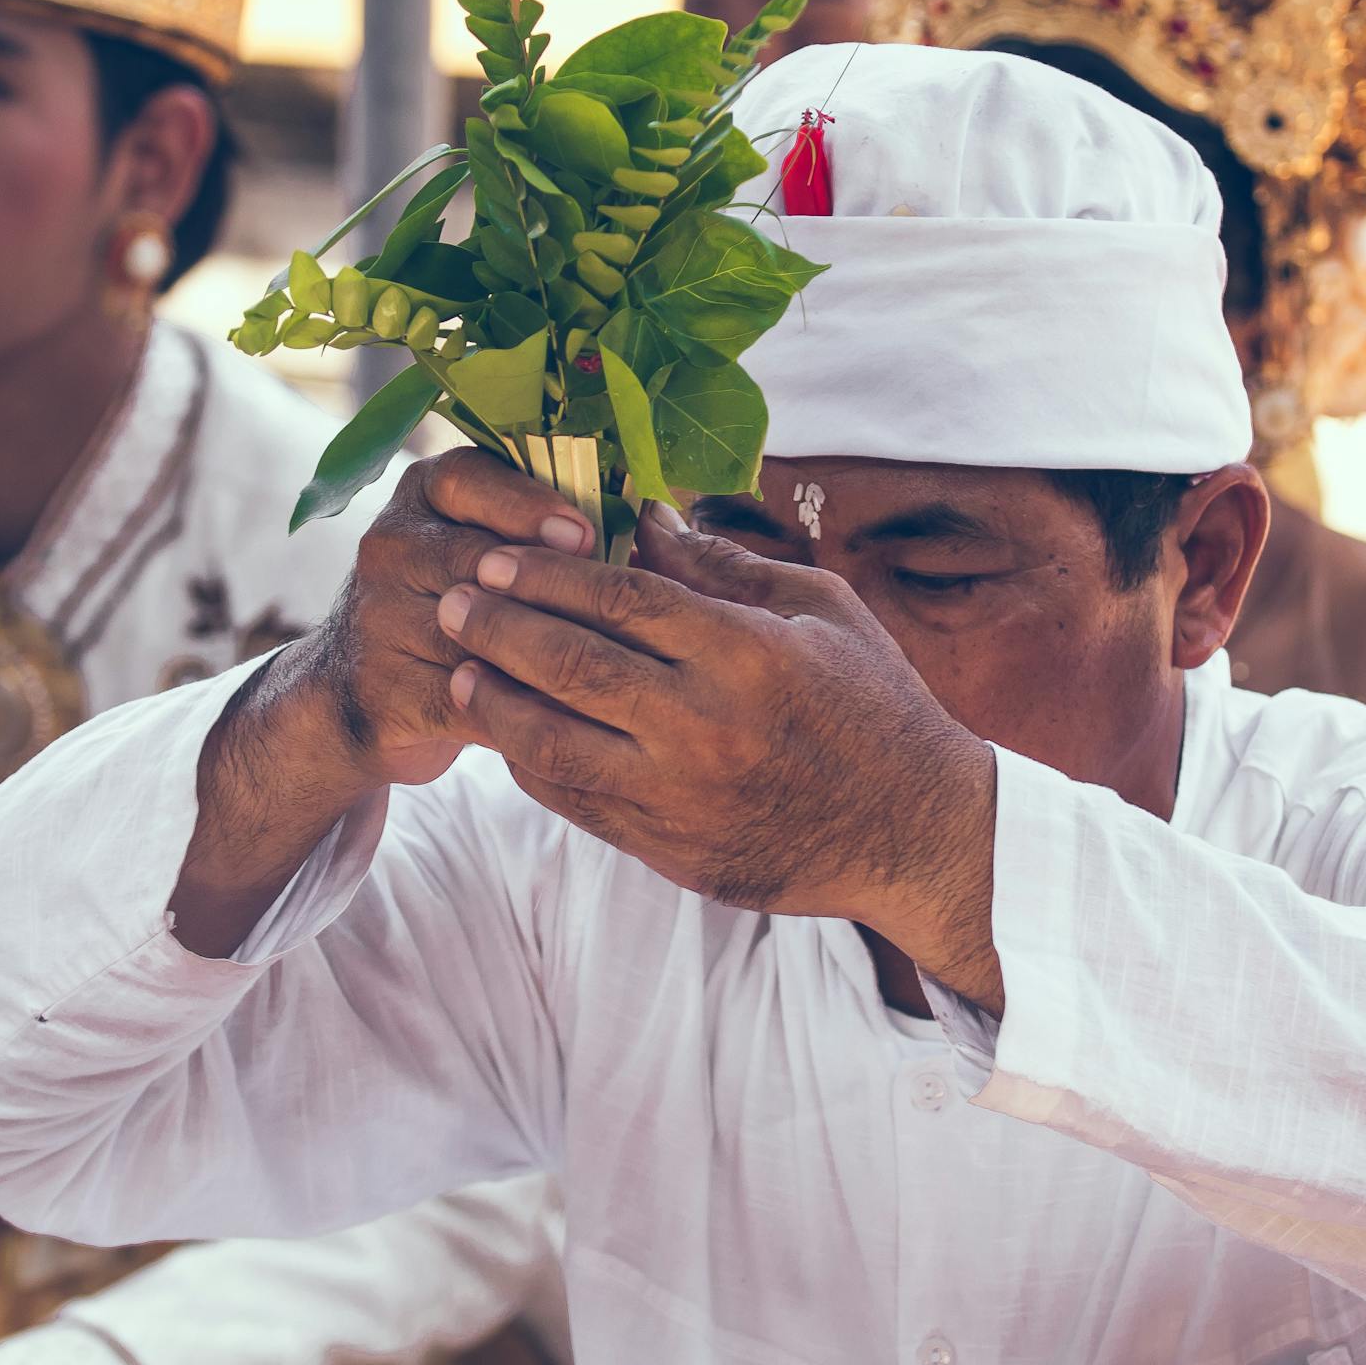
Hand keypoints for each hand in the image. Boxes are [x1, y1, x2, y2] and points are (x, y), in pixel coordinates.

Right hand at [283, 449, 604, 792]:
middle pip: (473, 557)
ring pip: (474, 635)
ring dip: (542, 655)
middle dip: (545, 586)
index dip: (527, 504)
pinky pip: (466, 700)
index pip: (466, 477)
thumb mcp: (484, 548)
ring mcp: (378, 620)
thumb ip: (548, 531)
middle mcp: (390, 547)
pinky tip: (574, 722)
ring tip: (610, 671)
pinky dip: (522, 713)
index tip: (583, 533)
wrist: (356, 697)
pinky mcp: (384, 691)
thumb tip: (658, 521)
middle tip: (608, 609)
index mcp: (422, 497)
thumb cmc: (456, 609)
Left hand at [434, 500, 1000, 999]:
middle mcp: (706, 725)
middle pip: (572, 665)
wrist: (914, 832)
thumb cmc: (872, 702)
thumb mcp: (820, 610)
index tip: (495, 555)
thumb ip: (723, 566)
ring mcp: (683, 795)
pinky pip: (576, 803)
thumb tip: (642, 514)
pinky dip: (532, 766)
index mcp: (746, 652)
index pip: (619, 600)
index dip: (545, 574)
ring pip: (555, 743)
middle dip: (500, 627)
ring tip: (460, 669)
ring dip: (497, 702)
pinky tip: (509, 735)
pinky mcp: (671, 850)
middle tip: (452, 600)